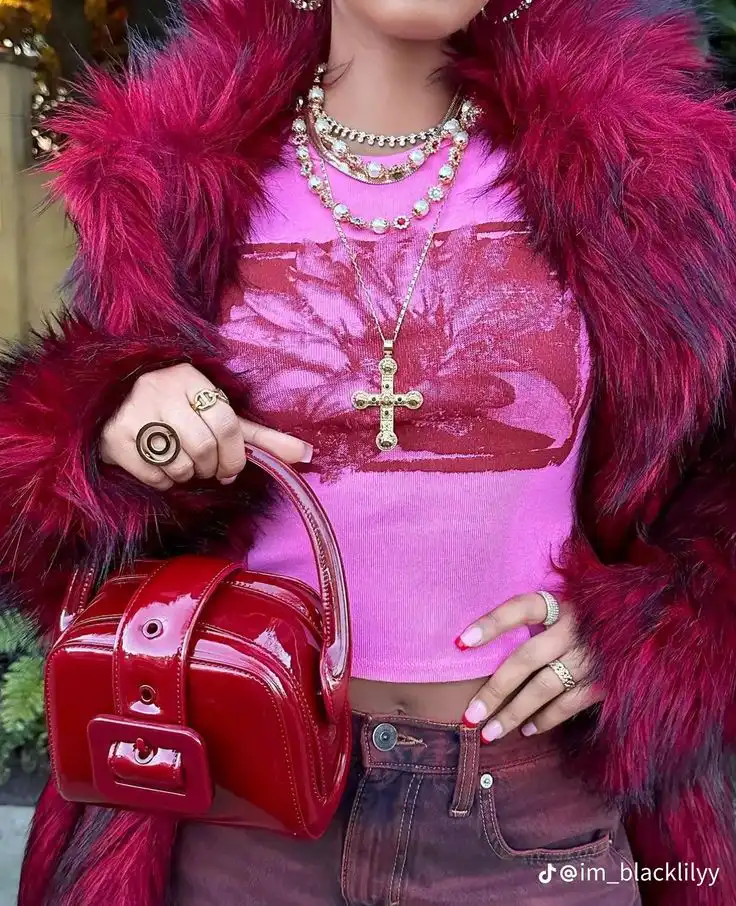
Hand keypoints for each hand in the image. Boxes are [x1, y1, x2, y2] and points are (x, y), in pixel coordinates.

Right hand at [100, 364, 311, 489]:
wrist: (109, 404)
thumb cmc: (175, 410)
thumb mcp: (214, 412)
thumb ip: (259, 436)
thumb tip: (309, 455)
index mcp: (190, 377)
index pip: (227, 422)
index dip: (235, 455)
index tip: (231, 468)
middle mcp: (161, 390)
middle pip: (204, 447)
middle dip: (211, 468)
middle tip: (206, 468)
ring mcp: (134, 413)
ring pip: (180, 465)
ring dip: (187, 475)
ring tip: (180, 462)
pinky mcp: (114, 438)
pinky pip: (154, 476)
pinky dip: (164, 482)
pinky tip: (158, 466)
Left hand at [455, 593, 602, 741]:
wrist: (650, 626)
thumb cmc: (596, 616)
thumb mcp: (571, 603)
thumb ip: (541, 616)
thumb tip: (485, 642)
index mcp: (563, 604)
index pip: (521, 608)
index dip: (491, 624)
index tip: (461, 643)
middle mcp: (576, 629)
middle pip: (526, 659)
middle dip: (495, 690)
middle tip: (470, 715)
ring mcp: (591, 657)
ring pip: (544, 688)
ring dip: (515, 714)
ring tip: (491, 733)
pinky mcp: (606, 681)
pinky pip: (569, 704)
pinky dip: (546, 719)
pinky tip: (528, 729)